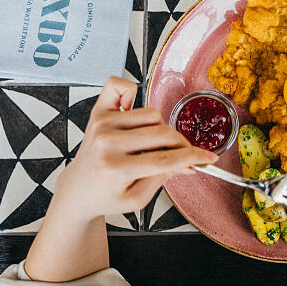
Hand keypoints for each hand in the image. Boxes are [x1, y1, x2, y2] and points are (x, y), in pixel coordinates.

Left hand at [49, 77, 216, 222]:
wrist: (78, 190)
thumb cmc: (107, 196)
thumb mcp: (138, 199)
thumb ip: (165, 177)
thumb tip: (190, 162)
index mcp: (116, 168)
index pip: (165, 158)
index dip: (192, 157)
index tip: (208, 158)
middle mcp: (107, 142)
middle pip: (163, 133)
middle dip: (181, 145)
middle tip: (184, 155)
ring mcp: (101, 124)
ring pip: (152, 115)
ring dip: (160, 128)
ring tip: (151, 145)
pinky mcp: (98, 112)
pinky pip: (119, 86)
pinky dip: (131, 92)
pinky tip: (132, 110)